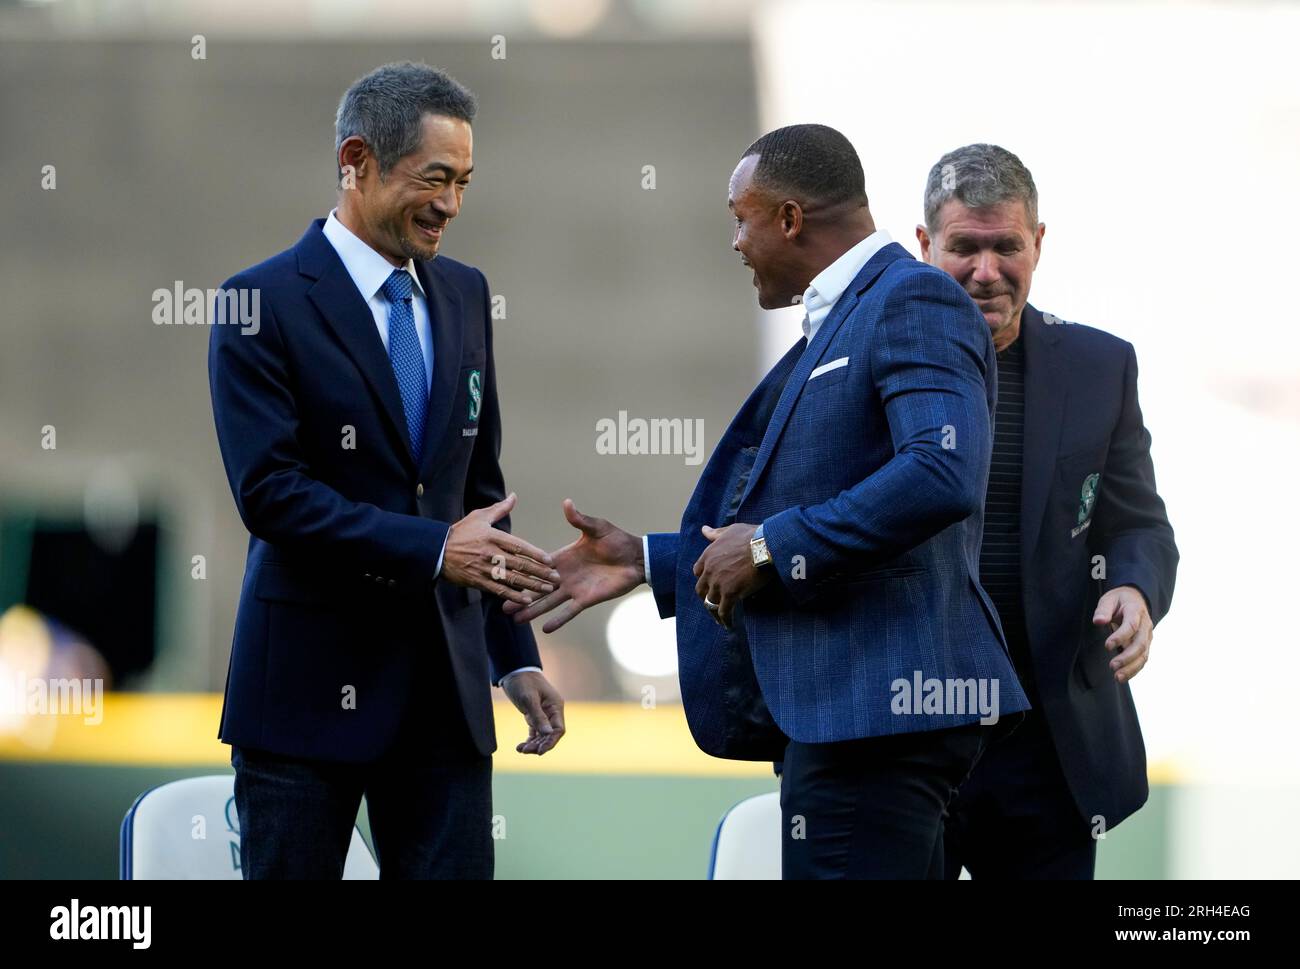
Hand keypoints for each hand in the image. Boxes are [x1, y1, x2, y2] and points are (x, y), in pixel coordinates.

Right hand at [441, 493, 559, 605]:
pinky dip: (514, 595)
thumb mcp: (479, 517)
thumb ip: (499, 509)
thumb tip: (514, 496)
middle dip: (540, 572)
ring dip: (532, 585)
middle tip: (556, 578)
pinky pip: (499, 590)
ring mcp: (484, 569)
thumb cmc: (460, 532)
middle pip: (520, 564)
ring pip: (513, 579)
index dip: (536, 554)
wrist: (436, 551)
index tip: (550, 561)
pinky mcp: (478, 581)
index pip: (519, 546)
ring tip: (548, 589)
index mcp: (493, 536)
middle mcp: (491, 553)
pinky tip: (527, 600)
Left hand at [502, 670, 565, 754]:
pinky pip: (535, 731)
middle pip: (550, 734)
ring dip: (534, 744)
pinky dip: (530, 740)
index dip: (551, 741)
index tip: (540, 751)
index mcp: (555, 706)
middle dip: (540, 745)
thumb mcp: (529, 699)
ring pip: (542, 735)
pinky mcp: (534, 715)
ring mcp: (543, 714)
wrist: (514, 670)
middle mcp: (552, 712)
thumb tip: (548, 734)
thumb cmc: (523, 681)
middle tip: (526, 750)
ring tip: (521, 749)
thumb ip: (538, 717)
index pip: (559, 729)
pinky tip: (521, 746)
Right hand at [503, 498, 643, 632]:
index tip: (504, 574)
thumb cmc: (617, 540)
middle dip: (520, 595)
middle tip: (502, 605)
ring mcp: (574, 589)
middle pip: (537, 587)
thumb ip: (579, 520)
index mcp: (563, 557)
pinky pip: (569, 612)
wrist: (636, 558)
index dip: (522, 571)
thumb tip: (567, 503)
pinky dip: (558, 620)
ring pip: (548, 602)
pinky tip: (545, 629)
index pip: (538, 565)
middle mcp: (564, 575)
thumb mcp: (596, 528)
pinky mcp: (586, 600)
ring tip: (515, 619)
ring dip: (533, 610)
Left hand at [693, 523, 771, 628]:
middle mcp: (709, 571)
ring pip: (711, 602)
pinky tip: (729, 625)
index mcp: (708, 555)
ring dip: (715, 612)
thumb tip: (704, 530)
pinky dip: (726, 620)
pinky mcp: (730, 593)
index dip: (703, 579)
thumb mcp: (730, 530)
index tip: (709, 584)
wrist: (764, 545)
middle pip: (701, 589)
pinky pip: (724, 611)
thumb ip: (715, 533)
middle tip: (713, 603)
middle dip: (706, 597)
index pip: (697, 571)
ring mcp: (718, 583)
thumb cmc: (751, 536)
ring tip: (720, 619)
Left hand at [1093, 585, 1152, 683]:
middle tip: (1112, 666)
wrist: (1136, 599)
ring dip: (1131, 668)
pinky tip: (1123, 677)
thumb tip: (1098, 622)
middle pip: (1140, 643)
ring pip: (1143, 655)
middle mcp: (1145, 625)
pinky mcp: (1145, 645)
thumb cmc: (1119, 600)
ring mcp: (1147, 636)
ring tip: (1117, 677)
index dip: (1121, 637)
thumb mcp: (1109, 599)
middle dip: (1127, 657)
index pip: (1131, 626)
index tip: (1107, 646)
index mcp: (1136, 611)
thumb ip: (1103, 610)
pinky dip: (1134, 670)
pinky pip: (1142, 659)